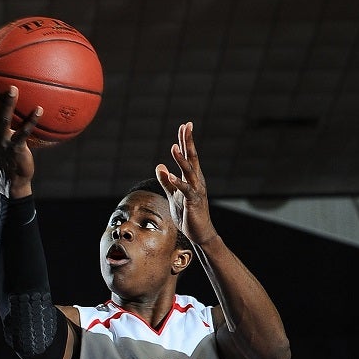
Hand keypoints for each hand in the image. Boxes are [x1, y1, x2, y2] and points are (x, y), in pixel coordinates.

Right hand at [0, 75, 42, 197]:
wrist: (13, 179)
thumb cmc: (8, 156)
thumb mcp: (0, 140)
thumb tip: (7, 105)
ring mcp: (1, 143)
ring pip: (3, 120)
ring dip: (8, 103)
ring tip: (14, 88)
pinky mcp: (15, 149)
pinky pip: (24, 133)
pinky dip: (31, 121)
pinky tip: (39, 109)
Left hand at [155, 122, 216, 245]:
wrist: (199, 232)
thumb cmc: (188, 213)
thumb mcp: (173, 195)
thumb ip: (167, 181)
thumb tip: (160, 166)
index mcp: (192, 178)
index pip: (188, 156)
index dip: (186, 141)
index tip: (185, 125)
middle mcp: (196, 181)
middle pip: (192, 158)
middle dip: (188, 142)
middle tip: (186, 126)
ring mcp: (196, 191)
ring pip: (189, 171)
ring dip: (181, 159)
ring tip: (174, 147)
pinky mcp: (194, 202)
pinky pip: (185, 190)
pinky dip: (178, 183)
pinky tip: (171, 175)